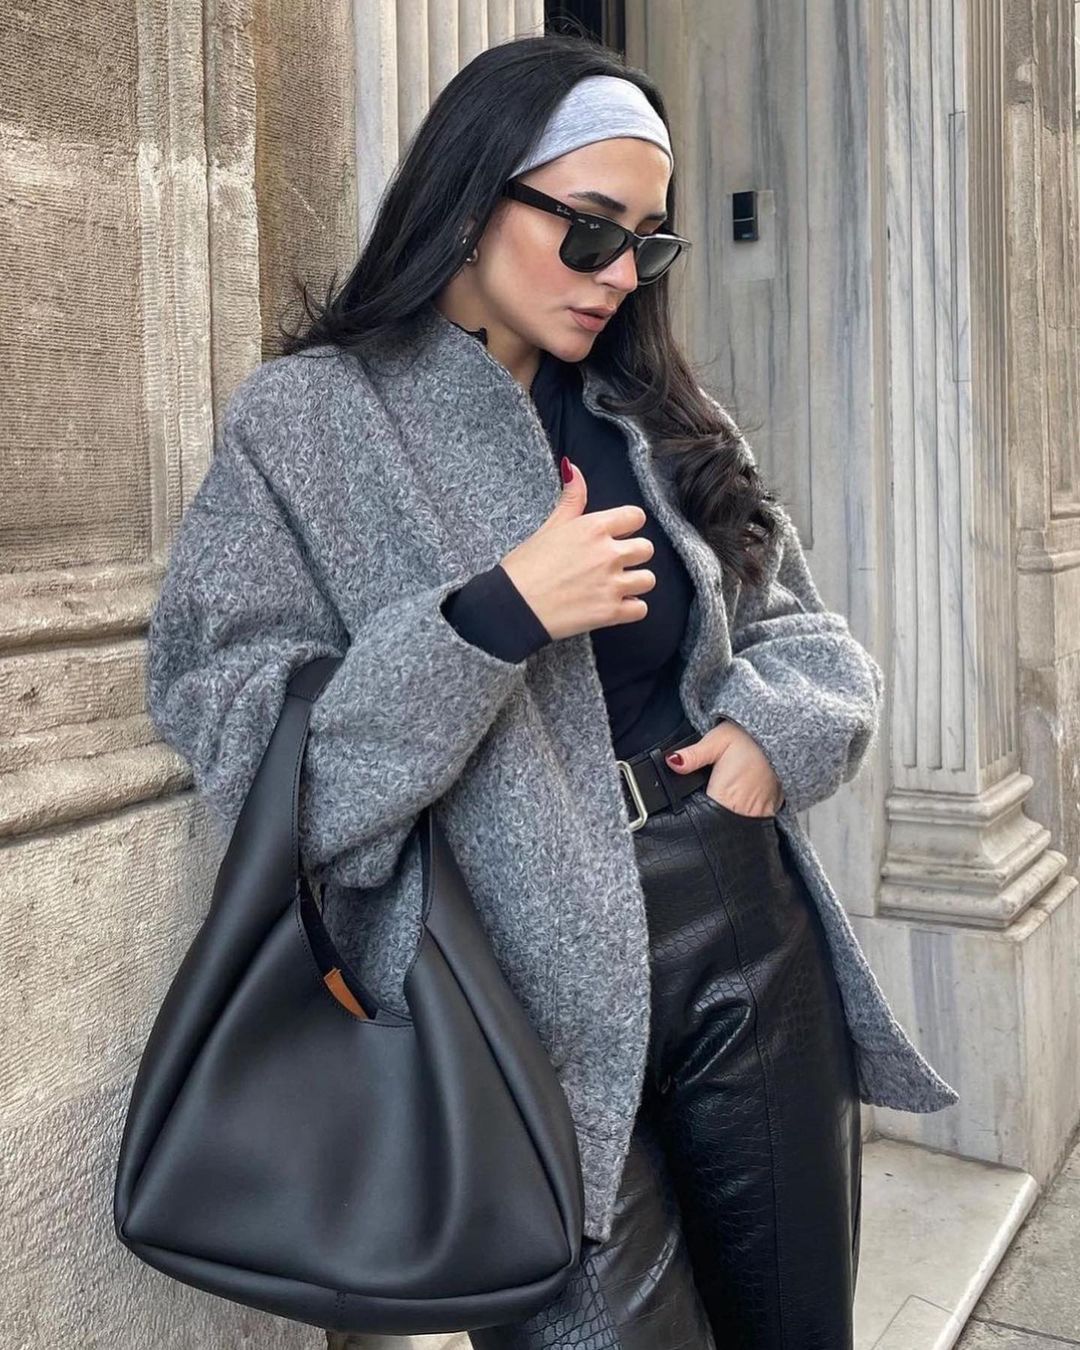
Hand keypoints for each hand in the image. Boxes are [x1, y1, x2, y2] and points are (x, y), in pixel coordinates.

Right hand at [499, 459, 655, 639]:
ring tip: (616, 586)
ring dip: (635, 583)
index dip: (628, 526)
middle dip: (633, 556)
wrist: (512, 606)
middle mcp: (608, 554)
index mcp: (594, 528)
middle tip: (614, 564)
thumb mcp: (550, 526)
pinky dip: (631, 609)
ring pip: (648, 580)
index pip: (636, 517)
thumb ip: (571, 498)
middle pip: (646, 549)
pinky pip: (641, 609)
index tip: (617, 536)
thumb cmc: (525, 566)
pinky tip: (615, 605)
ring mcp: (612, 584)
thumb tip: (573, 467)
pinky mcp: (611, 613)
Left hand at [664, 720, 784, 816]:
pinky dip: (741, 815)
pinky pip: (749, 821)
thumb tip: (671, 763)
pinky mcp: (768, 811)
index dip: (690, 816)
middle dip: (705, 818)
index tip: (683, 809)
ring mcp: (756, 814)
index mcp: (724, 796)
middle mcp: (741, 811)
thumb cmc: (752, 739)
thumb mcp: (718, 740)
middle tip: (702, 800)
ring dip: (723, 818)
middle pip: (715, 825)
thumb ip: (693, 755)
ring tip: (720, 800)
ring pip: (732, 826)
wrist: (785, 737)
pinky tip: (737, 801)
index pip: (700, 820)